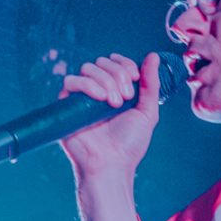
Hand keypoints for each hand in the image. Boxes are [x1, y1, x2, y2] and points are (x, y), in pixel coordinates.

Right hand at [58, 51, 162, 180]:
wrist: (112, 165)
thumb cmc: (129, 144)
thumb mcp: (147, 112)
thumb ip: (150, 84)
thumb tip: (153, 56)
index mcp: (116, 89)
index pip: (115, 62)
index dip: (124, 63)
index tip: (135, 77)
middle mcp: (98, 90)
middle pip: (101, 62)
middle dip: (117, 74)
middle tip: (126, 97)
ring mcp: (81, 97)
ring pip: (87, 68)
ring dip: (105, 80)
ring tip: (114, 103)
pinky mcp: (67, 106)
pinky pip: (71, 82)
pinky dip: (87, 85)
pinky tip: (100, 98)